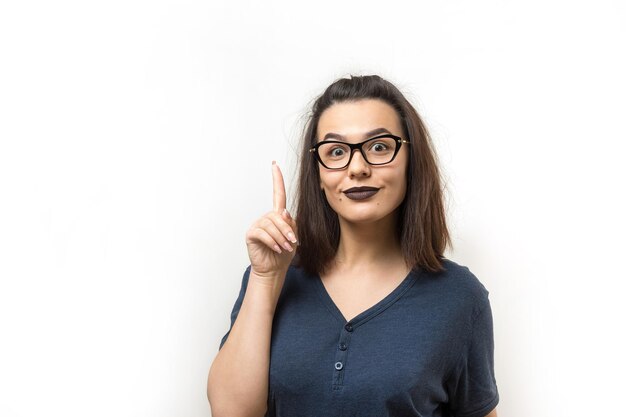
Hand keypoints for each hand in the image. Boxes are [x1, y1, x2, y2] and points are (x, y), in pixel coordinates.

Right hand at [245, 161, 297, 277]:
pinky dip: (273, 242)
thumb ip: (290, 223)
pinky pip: (263, 234)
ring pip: (271, 226)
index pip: (278, 193)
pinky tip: (277, 249)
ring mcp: (258, 225)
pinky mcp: (251, 234)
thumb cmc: (284, 252)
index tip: (275, 165)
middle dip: (287, 230)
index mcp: (277, 215)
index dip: (277, 179)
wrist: (274, 268)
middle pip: (278, 216)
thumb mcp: (293, 236)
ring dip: (281, 238)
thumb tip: (283, 212)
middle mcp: (266, 217)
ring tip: (285, 248)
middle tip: (293, 242)